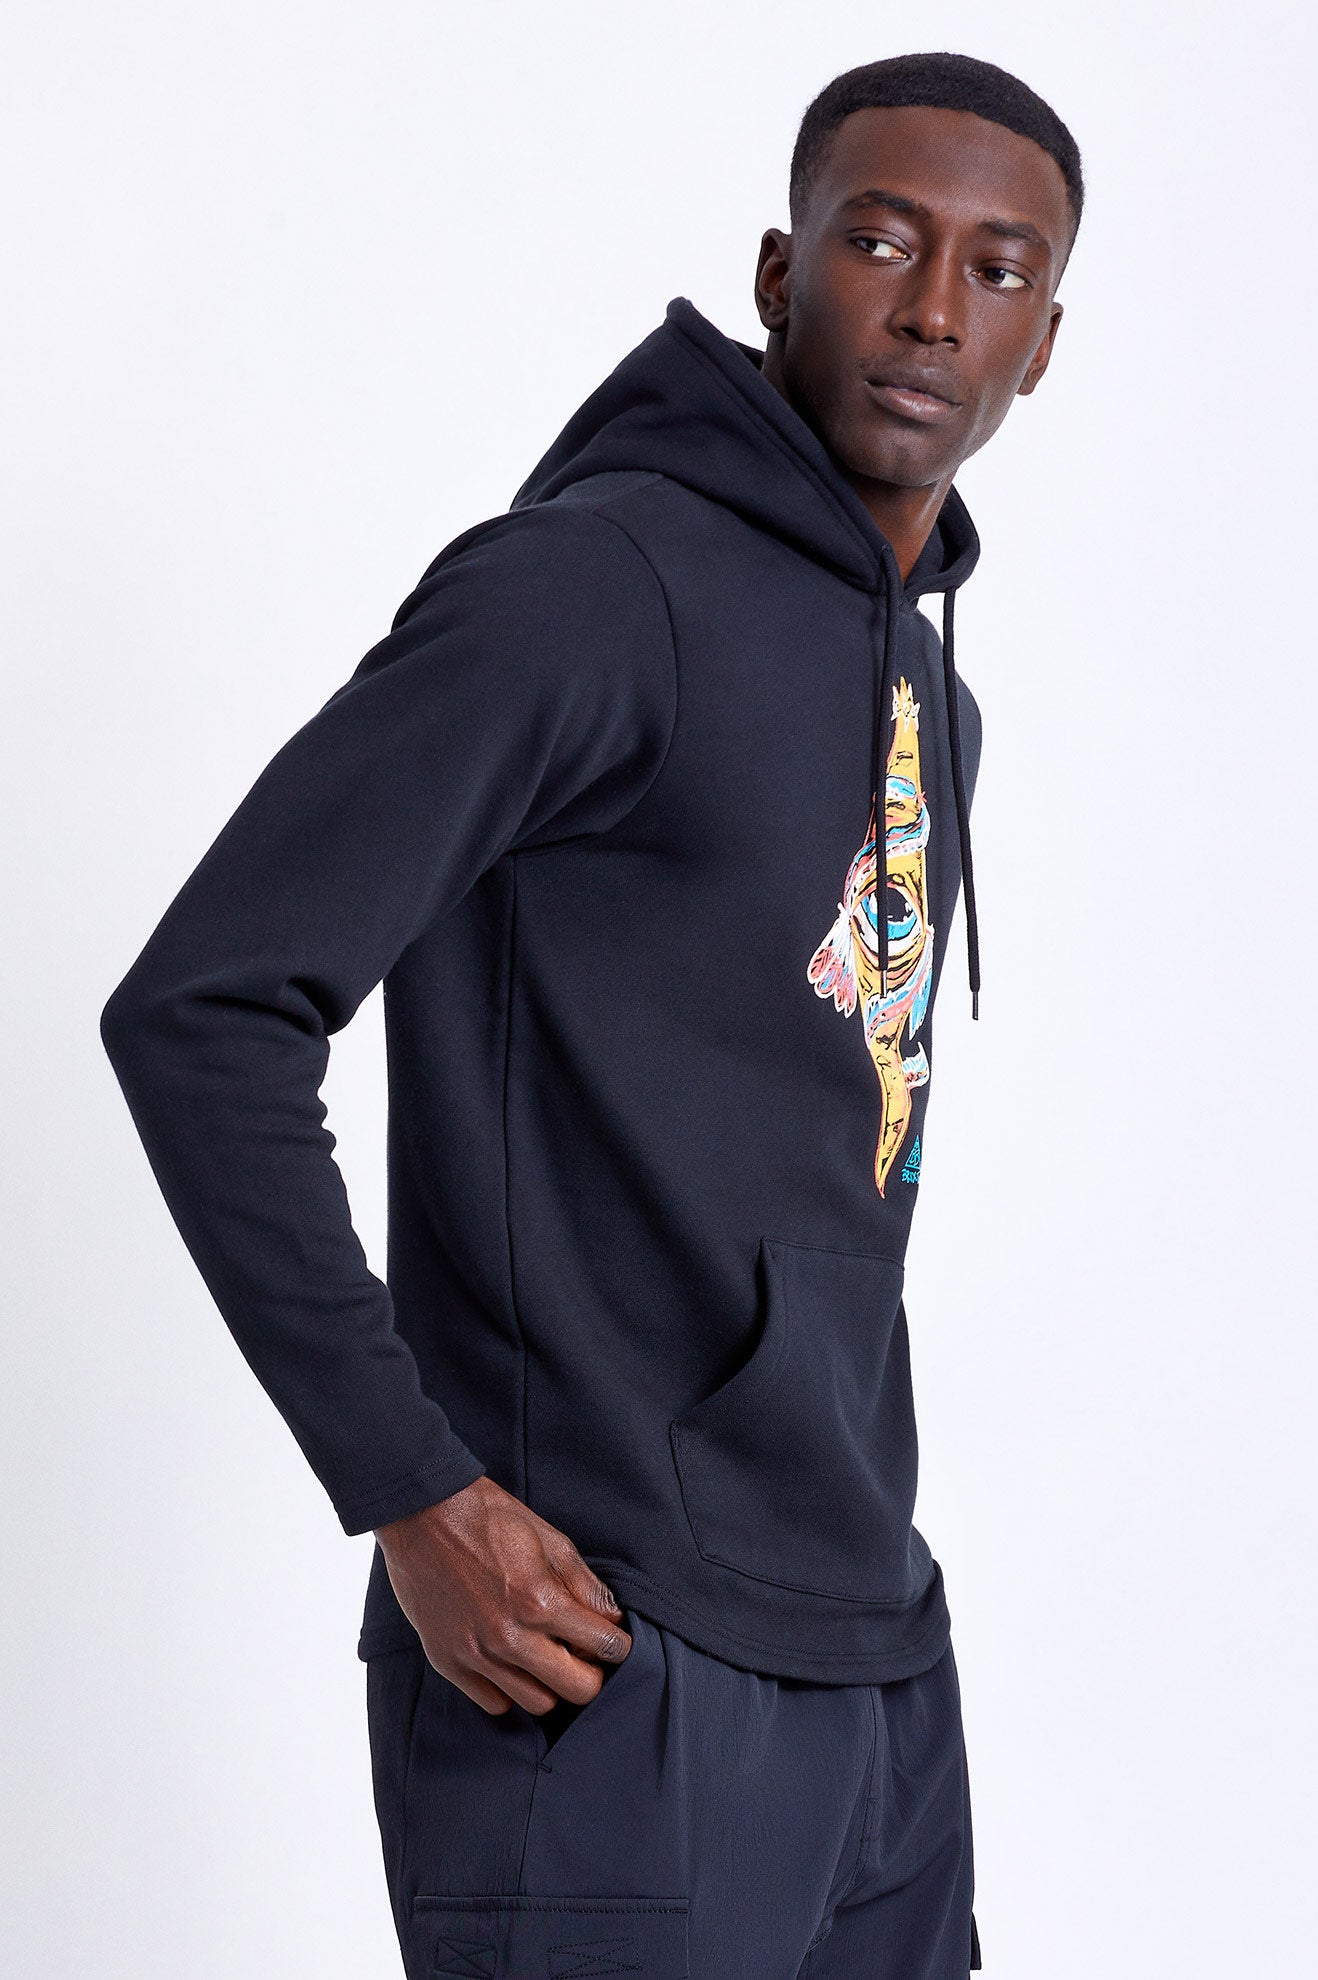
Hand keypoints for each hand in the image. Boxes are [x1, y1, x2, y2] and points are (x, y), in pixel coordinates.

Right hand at [373, 1475, 631, 1718]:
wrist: (423, 1513)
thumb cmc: (489, 1518)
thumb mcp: (550, 1539)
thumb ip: (584, 1584)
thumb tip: (612, 1617)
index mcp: (541, 1601)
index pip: (604, 1646)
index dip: (618, 1645)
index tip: (614, 1641)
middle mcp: (510, 1637)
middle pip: (577, 1690)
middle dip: (592, 1673)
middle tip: (585, 1655)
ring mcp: (476, 1654)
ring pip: (537, 1703)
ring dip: (551, 1684)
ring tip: (546, 1657)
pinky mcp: (447, 1661)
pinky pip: (494, 1702)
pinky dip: (509, 1689)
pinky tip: (511, 1661)